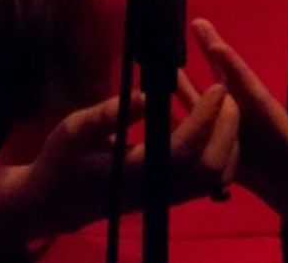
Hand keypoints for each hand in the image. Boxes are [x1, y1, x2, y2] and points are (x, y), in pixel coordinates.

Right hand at [18, 78, 240, 236]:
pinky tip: (214, 125)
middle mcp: (158, 190)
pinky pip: (210, 180)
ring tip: (224, 104)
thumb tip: (144, 95)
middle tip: (225, 91)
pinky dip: (222, 152)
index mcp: (135, 173)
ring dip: (229, 140)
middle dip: (227, 127)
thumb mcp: (73, 130)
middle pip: (211, 167)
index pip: (183, 149)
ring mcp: (168, 197)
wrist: (58, 201)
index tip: (216, 86)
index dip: (204, 118)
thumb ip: (106, 115)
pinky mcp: (171, 196)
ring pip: (216, 177)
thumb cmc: (62, 161)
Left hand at [192, 18, 287, 252]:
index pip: (256, 104)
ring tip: (171, 65)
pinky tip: (186, 106)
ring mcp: (255, 173)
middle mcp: (265, 162)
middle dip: (207, 68)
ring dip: (194, 96)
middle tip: (193, 28)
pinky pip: (219, 147)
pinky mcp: (253, 181)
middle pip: (227, 110)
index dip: (234, 72)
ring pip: (216, 129)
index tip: (214, 43)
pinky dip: (202, 123)